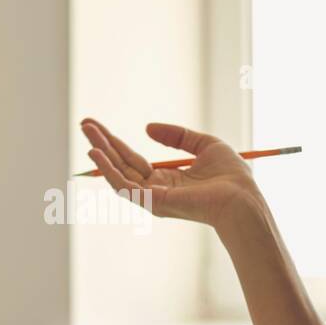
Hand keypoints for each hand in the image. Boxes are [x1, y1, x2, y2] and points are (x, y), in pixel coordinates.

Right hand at [79, 118, 260, 228]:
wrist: (242, 198)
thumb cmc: (231, 177)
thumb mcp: (204, 144)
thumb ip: (177, 136)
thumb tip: (147, 128)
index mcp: (166, 179)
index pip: (133, 159)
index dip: (115, 142)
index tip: (98, 125)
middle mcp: (155, 190)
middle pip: (121, 164)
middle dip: (101, 143)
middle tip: (83, 122)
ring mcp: (151, 198)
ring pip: (118, 173)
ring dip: (100, 151)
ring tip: (86, 131)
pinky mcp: (152, 202)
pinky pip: (123, 185)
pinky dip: (107, 168)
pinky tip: (96, 152)